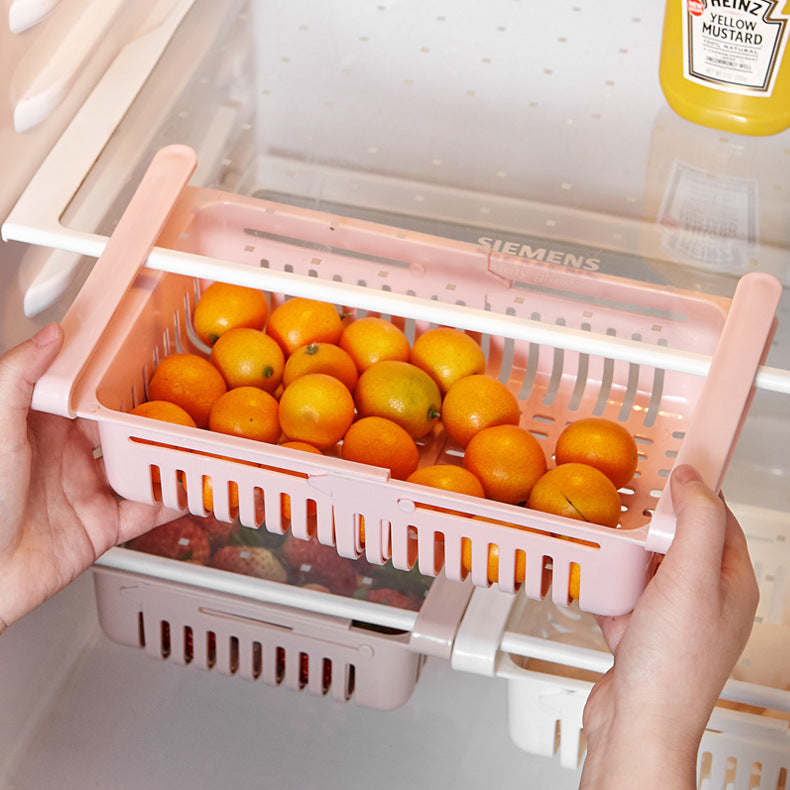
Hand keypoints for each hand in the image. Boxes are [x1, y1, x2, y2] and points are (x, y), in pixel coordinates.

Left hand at [0, 324, 178, 633]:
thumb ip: (18, 377)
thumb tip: (50, 336)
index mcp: (41, 430)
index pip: (88, 396)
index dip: (116, 380)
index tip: (147, 362)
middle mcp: (67, 457)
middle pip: (122, 429)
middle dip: (154, 416)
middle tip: (187, 400)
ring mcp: (86, 492)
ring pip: (140, 467)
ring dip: (169, 456)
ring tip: (200, 440)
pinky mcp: (102, 527)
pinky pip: (147, 511)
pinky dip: (174, 501)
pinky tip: (194, 488)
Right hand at [580, 464, 758, 788]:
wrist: (637, 723)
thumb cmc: (673, 663)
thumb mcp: (692, 577)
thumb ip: (697, 522)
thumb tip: (694, 479)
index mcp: (730, 583)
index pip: (720, 520)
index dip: (697, 492)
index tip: (670, 468)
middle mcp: (703, 599)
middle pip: (678, 541)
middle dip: (652, 522)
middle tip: (627, 501)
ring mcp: (670, 617)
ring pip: (646, 566)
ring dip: (624, 552)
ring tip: (605, 534)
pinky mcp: (638, 634)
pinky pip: (621, 594)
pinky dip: (605, 582)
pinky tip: (590, 576)